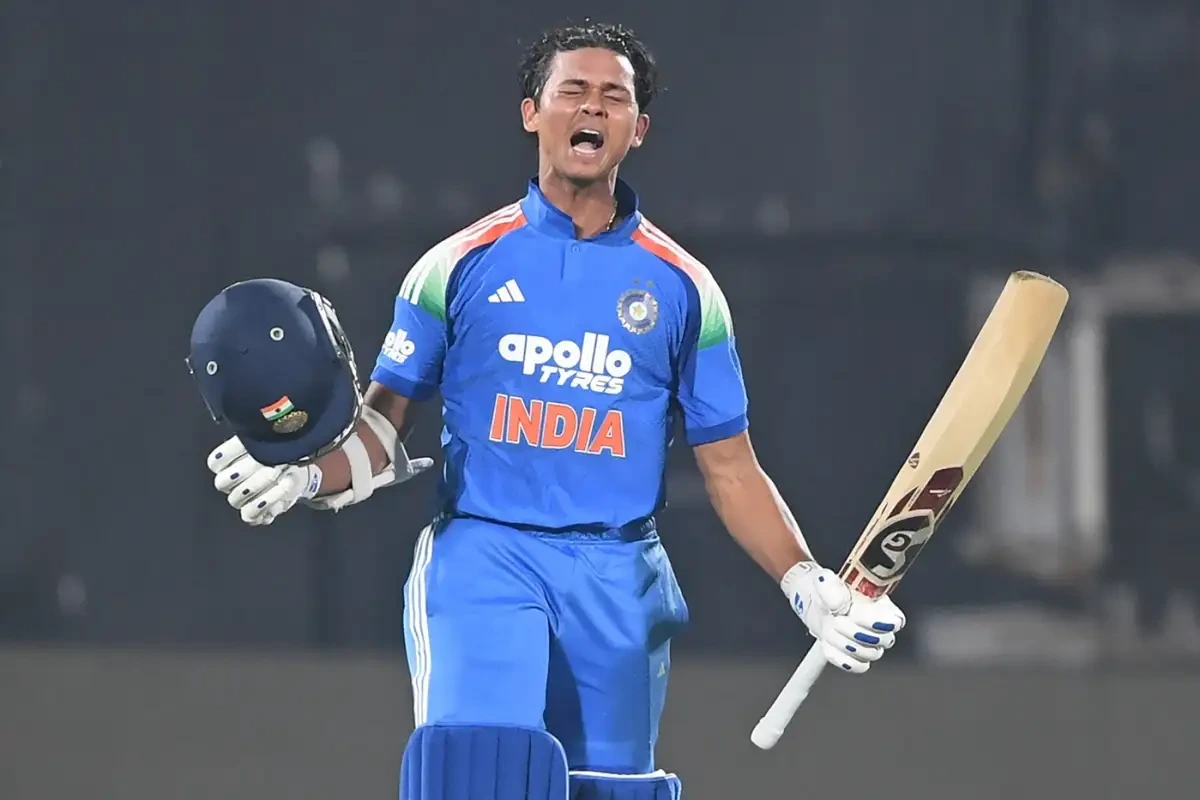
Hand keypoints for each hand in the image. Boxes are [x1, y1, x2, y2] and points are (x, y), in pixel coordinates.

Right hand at [207, 436, 321, 525]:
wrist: (296, 476)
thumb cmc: (279, 455)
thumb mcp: (271, 441)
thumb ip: (261, 434)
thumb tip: (263, 420)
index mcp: (227, 462)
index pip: (215, 462)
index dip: (231, 456)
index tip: (252, 447)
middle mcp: (228, 482)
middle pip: (223, 482)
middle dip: (251, 472)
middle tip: (275, 464)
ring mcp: (239, 499)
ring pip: (237, 498)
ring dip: (262, 486)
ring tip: (285, 475)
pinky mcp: (252, 514)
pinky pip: (250, 514)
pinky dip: (267, 502)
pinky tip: (284, 490)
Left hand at [781, 561, 905, 673]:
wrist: (813, 602)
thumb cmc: (826, 589)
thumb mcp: (825, 582)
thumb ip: (831, 588)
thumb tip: (838, 601)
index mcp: (882, 605)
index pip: (896, 621)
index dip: (877, 621)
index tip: (853, 613)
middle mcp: (881, 626)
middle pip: (884, 640)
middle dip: (855, 631)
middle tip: (836, 619)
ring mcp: (870, 644)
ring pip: (870, 654)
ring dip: (845, 643)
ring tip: (830, 628)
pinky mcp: (856, 657)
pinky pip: (858, 666)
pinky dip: (841, 658)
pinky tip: (830, 645)